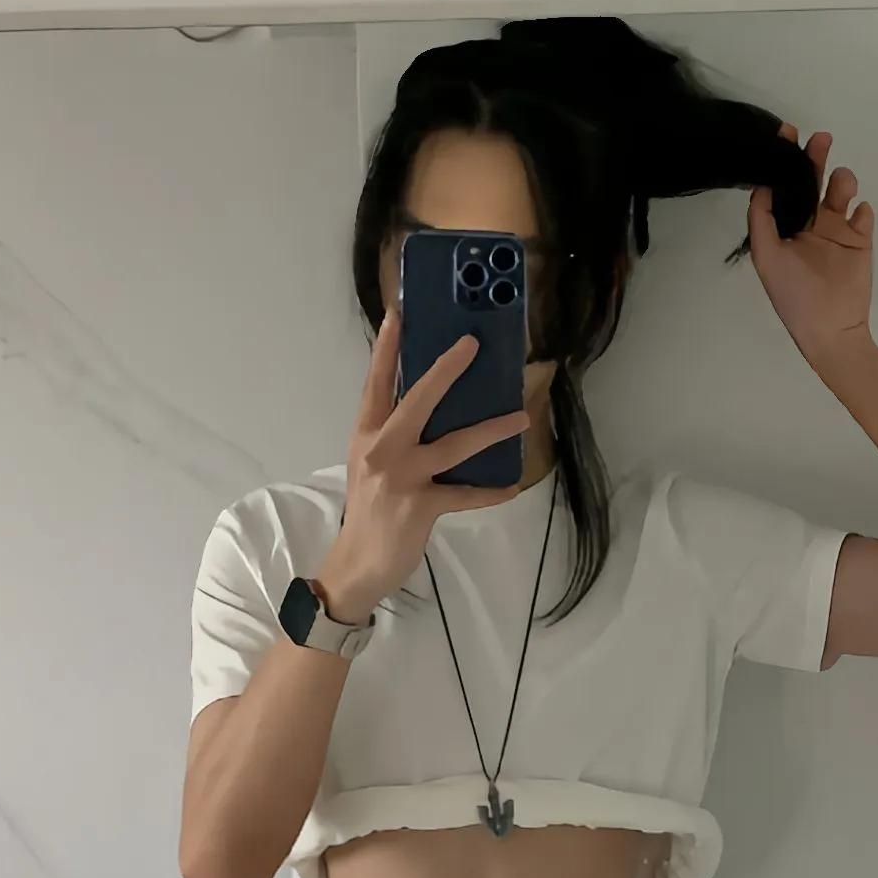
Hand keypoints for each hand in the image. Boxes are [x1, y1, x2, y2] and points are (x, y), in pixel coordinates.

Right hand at [314, 312, 528, 620]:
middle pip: (417, 400)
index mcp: (367, 434)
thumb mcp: (370, 463)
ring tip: (520, 419)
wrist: (357, 564)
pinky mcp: (420, 506)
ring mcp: (402, 477)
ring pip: (454, 444)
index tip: (399, 314)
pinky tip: (511, 487)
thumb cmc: (369, 510)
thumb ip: (393, 434)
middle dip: (446, 370)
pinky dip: (491, 492)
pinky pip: (466, 494)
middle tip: (472, 344)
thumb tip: (430, 404)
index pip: (376, 383)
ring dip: (491, 430)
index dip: (387, 348)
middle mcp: (383, 448)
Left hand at [747, 124, 875, 364]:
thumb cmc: (793, 295)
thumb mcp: (766, 257)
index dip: (783, 161)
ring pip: (839, 193)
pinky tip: (856, 213)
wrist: (831, 329)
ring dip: (841, 182)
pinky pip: (863, 215)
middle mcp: (809, 225)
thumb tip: (761, 184)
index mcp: (784, 227)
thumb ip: (762, 219)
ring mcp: (836, 232)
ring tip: (843, 181)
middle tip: (820, 139)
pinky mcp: (860, 241)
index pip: (783, 187)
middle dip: (814, 159)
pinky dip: (861, 209)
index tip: (787, 134)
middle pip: (812, 183)